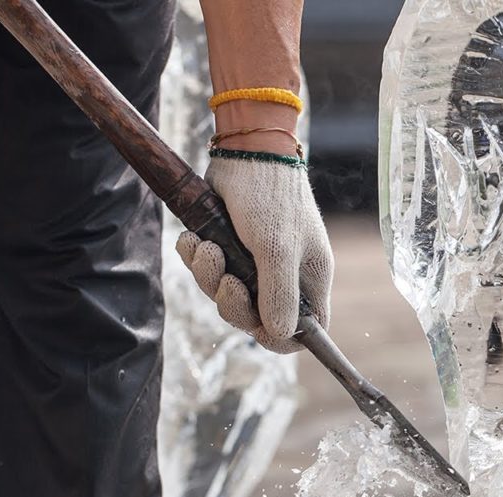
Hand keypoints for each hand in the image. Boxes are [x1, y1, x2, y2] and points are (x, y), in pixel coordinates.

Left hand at [176, 154, 332, 353]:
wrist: (244, 153)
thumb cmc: (270, 198)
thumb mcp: (277, 250)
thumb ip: (280, 296)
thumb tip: (279, 335)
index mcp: (309, 279)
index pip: (306, 330)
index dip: (281, 337)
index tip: (257, 327)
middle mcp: (285, 276)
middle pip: (257, 318)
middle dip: (232, 302)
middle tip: (225, 279)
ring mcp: (256, 263)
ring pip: (226, 295)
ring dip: (207, 276)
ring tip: (203, 247)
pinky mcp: (230, 248)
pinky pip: (208, 273)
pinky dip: (197, 259)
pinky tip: (193, 239)